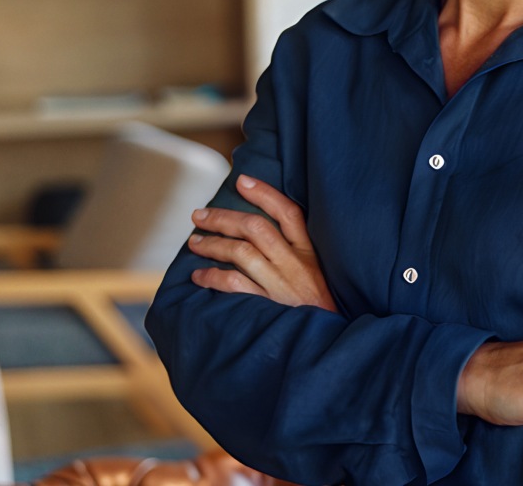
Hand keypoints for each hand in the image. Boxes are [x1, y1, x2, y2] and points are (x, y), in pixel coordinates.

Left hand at [187, 174, 337, 312]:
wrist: (328, 341)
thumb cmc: (319, 306)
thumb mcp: (318, 272)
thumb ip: (296, 253)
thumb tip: (258, 231)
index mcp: (310, 252)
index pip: (288, 213)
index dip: (264, 193)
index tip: (242, 180)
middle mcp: (295, 264)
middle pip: (256, 228)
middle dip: (223, 217)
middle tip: (199, 215)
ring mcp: (280, 286)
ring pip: (241, 253)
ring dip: (212, 244)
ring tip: (194, 241)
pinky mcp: (268, 307)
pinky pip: (235, 286)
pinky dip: (212, 278)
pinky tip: (198, 276)